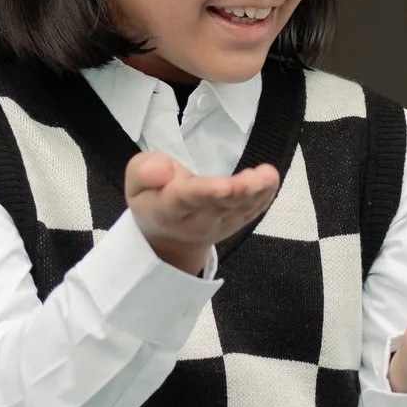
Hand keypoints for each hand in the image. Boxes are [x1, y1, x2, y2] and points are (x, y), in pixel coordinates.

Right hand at [123, 147, 279, 277]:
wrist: (169, 237)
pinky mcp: (236, 223)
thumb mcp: (136, 180)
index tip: (223, 185)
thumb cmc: (153, 198)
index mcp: (168, 208)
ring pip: (241, 209)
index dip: (205, 192)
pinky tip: (270, 180)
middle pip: (220, 205)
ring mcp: (220, 225)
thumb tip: (160, 169)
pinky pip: (253, 211)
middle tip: (257, 178)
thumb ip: (144, 170)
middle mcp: (197, 221)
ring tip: (268, 176)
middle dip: (240, 192)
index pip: (187, 199)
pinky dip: (264, 196)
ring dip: (257, 194)